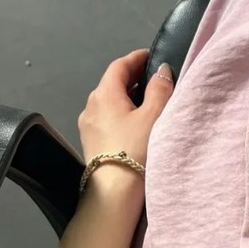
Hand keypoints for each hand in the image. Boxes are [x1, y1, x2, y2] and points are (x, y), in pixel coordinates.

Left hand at [78, 49, 173, 198]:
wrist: (114, 192)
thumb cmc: (135, 149)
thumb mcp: (154, 115)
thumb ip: (159, 89)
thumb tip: (161, 70)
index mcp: (104, 94)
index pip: (119, 66)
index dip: (136, 57)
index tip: (152, 55)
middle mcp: (91, 105)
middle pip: (112, 83)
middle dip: (132, 77)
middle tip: (154, 77)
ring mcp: (88, 125)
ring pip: (109, 101)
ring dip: (127, 96)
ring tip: (148, 100)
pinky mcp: (91, 141)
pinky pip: (107, 117)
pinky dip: (121, 112)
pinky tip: (135, 122)